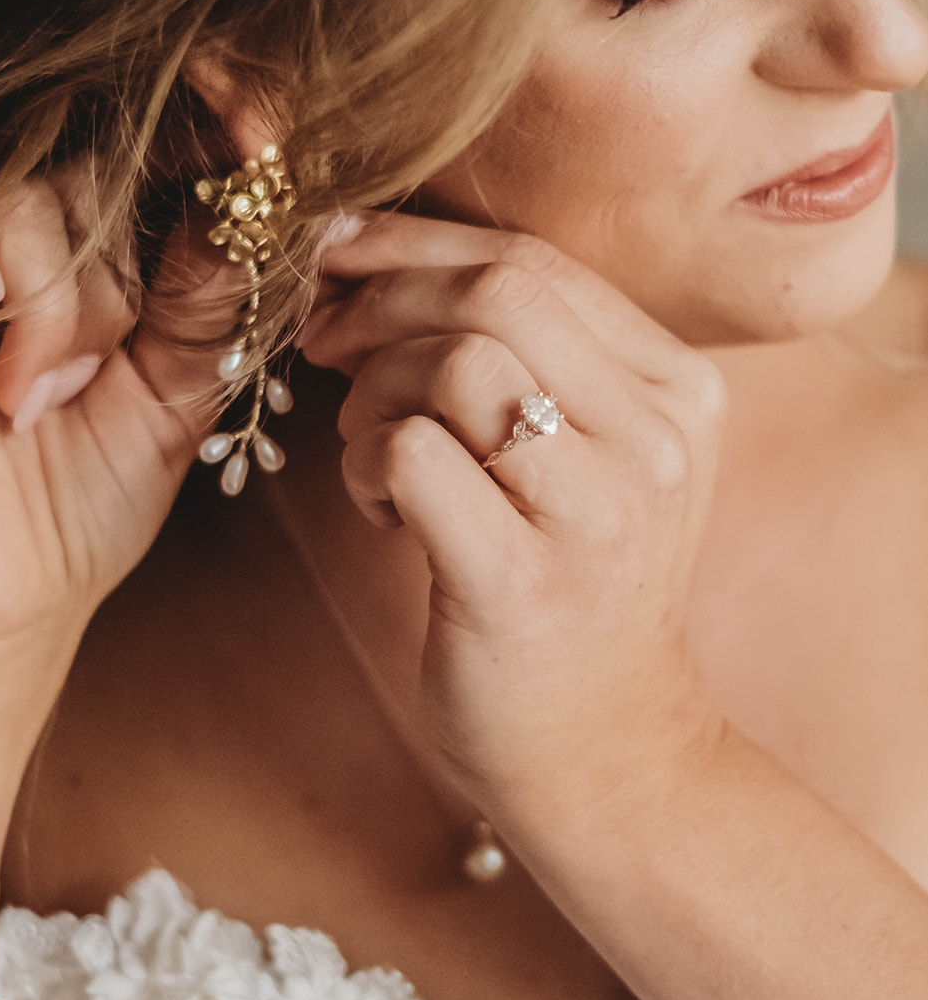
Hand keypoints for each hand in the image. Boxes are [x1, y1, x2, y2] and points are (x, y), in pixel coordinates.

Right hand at [0, 167, 232, 681]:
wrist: (0, 605)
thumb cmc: (79, 511)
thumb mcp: (177, 393)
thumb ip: (210, 290)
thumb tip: (258, 187)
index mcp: (84, 266)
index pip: (138, 153)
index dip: (200, 131)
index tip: (264, 137)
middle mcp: (5, 250)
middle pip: (86, 173)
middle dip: (118, 279)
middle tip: (104, 372)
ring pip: (14, 197)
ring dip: (51, 306)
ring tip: (35, 398)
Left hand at [301, 214, 728, 814]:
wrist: (605, 753)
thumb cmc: (568, 591)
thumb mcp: (583, 460)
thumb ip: (523, 360)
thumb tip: (374, 262)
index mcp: (675, 388)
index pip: (535, 261)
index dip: (416, 245)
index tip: (338, 258)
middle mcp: (656, 437)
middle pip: (495, 293)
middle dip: (380, 302)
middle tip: (324, 344)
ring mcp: (598, 509)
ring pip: (452, 364)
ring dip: (372, 395)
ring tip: (371, 456)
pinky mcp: (524, 579)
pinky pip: (411, 456)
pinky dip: (366, 467)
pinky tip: (382, 515)